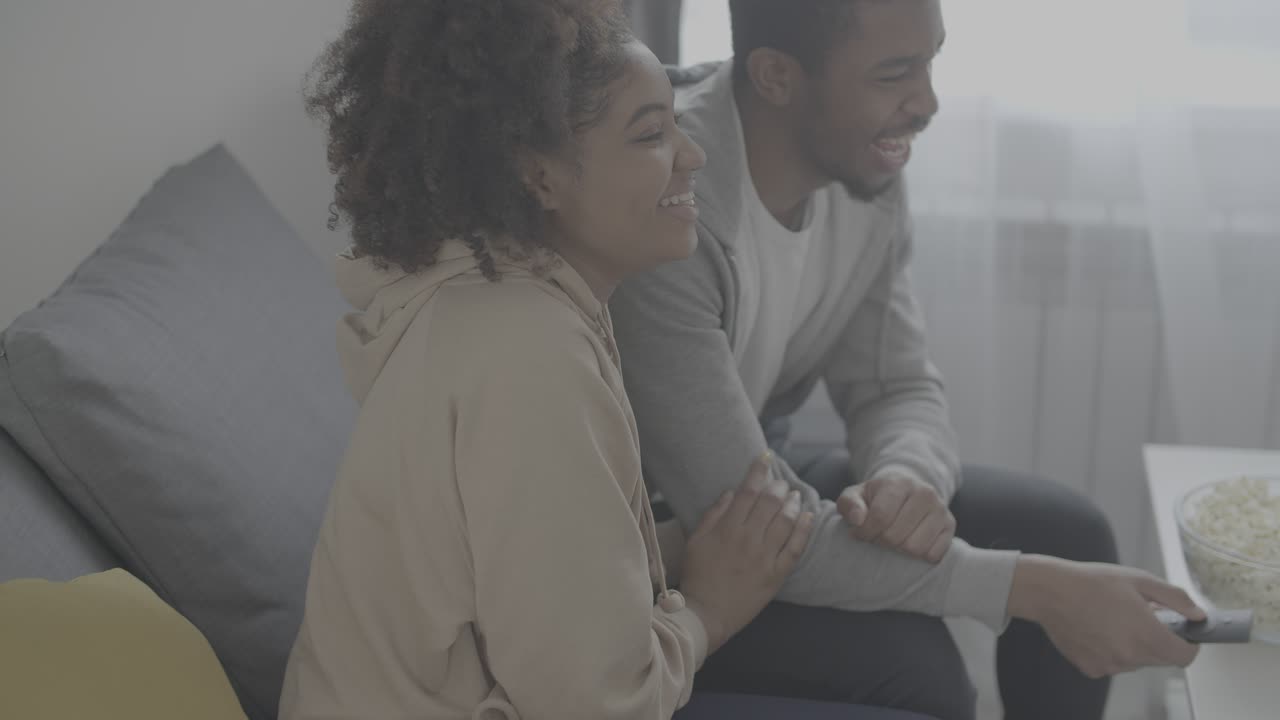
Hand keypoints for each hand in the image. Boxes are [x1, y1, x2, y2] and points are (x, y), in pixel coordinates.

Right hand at [680, 452, 814, 652]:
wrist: (707, 614)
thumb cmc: (697, 576)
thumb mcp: (696, 541)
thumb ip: (713, 514)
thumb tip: (732, 493)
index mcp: (726, 529)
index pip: (747, 491)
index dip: (758, 471)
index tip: (766, 456)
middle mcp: (747, 540)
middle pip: (770, 502)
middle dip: (779, 486)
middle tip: (782, 482)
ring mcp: (764, 557)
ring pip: (786, 521)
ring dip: (794, 503)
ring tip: (796, 495)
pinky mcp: (776, 575)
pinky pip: (796, 548)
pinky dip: (805, 529)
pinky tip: (809, 516)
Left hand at [836, 470, 953, 562]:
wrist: (906, 491)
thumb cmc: (876, 497)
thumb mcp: (855, 495)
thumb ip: (849, 504)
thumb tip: (858, 520)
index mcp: (899, 483)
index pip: (880, 517)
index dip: (865, 532)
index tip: (859, 533)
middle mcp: (924, 493)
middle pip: (895, 536)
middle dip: (880, 541)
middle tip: (876, 536)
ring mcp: (940, 509)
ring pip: (915, 548)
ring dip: (899, 551)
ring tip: (893, 538)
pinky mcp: (950, 526)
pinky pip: (933, 554)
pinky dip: (919, 556)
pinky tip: (910, 542)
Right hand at [1008, 555, 1204, 678]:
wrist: (1049, 591)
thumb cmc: (1092, 582)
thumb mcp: (1139, 580)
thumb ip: (1175, 599)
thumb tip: (1198, 616)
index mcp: (1147, 634)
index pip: (1185, 656)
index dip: (1188, 644)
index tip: (1181, 633)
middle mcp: (1131, 656)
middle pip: (1161, 658)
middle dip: (1157, 639)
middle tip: (1140, 615)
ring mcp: (1110, 665)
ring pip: (1136, 661)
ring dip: (1133, 645)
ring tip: (1113, 619)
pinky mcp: (1092, 669)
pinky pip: (1113, 664)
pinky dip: (1111, 651)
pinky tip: (1097, 630)